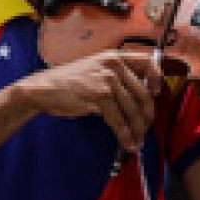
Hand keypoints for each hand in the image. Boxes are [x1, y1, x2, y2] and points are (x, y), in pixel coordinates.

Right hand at [16, 50, 161, 151]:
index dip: (157, 78)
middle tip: (145, 129)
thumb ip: (115, 77)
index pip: (147, 62)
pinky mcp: (99, 96)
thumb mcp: (94, 70)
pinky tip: (127, 143)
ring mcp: (106, 80)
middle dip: (147, 116)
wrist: (42, 89)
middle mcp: (113, 66)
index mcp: (114, 57)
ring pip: (132, 110)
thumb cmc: (66, 83)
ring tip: (136, 141)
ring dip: (137, 130)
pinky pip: (118, 120)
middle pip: (143, 94)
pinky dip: (125, 135)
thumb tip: (137, 97)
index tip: (157, 93)